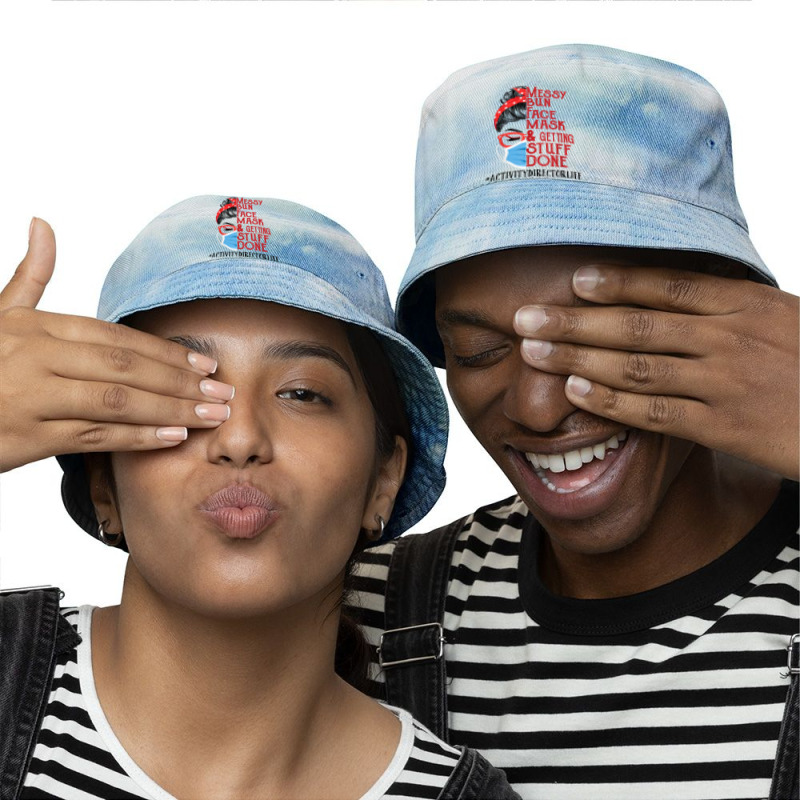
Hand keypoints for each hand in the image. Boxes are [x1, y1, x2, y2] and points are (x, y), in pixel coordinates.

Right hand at [0, 218, 234, 471]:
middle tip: (224, 392)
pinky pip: (93, 437)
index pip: (116, 337)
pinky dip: (137, 438)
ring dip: (171, 410)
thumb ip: (29, 275)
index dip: (165, 351)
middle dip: (180, 381)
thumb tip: (43, 223)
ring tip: (211, 415)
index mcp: (36, 326)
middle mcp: (37, 358)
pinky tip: (173, 437)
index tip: (205, 362)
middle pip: (125, 368)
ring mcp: (33, 398)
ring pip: (117, 403)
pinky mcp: (27, 438)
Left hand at [514, 265, 798, 479]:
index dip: (618, 281)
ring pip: (639, 367)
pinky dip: (613, 402)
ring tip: (534, 353)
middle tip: (526, 317)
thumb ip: (731, 304)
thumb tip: (681, 288)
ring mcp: (727, 383)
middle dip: (575, 321)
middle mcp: (732, 338)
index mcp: (747, 304)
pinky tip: (578, 393)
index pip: (670, 285)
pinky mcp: (725, 427)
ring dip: (580, 358)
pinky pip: (656, 412)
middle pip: (638, 324)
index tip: (574, 278)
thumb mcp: (784, 318)